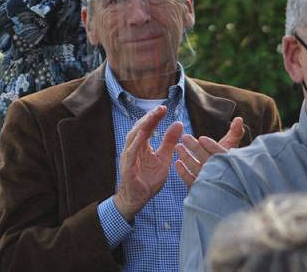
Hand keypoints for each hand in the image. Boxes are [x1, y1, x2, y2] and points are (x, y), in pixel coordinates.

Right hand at [113, 106, 183, 220]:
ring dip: (142, 126)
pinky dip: (135, 143)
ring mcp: (128, 157)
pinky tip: (141, 135)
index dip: (155, 117)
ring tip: (151, 117)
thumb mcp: (164, 159)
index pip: (148, 128)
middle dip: (149, 118)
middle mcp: (133, 148)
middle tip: (160, 108)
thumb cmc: (149, 179)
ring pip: (133, 137)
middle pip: (140, 129)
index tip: (164, 108)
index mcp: (142, 145)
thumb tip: (179, 123)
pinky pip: (130, 153)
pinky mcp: (127, 167)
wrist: (137, 198)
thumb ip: (169, 142)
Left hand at [174, 116, 244, 187]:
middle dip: (196, 149)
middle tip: (185, 137)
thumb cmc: (229, 161)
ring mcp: (213, 184)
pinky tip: (177, 163)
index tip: (202, 138)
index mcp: (232, 164)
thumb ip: (235, 133)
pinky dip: (184, 173)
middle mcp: (223, 174)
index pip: (222, 155)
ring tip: (178, 147)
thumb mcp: (233, 146)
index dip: (213, 147)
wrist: (229, 187)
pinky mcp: (203, 191)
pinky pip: (193, 183)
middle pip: (208, 161)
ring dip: (187, 158)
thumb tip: (239, 119)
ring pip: (199, 170)